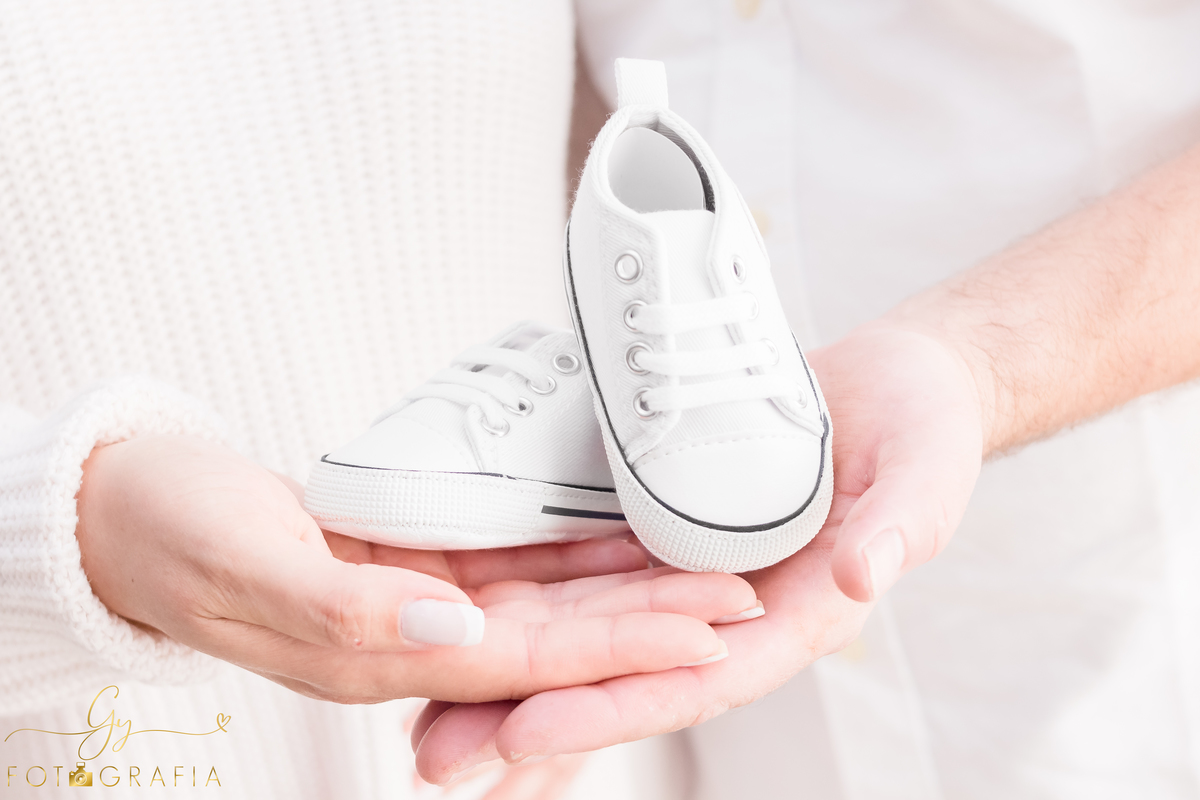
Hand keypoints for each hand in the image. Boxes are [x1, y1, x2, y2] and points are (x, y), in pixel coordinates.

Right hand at [75, 434, 759, 703]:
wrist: (132, 510)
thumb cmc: (171, 535)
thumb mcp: (242, 566)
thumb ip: (344, 610)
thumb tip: (451, 630)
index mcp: (382, 656)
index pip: (528, 664)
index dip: (620, 651)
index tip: (704, 633)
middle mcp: (419, 635)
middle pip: (560, 637)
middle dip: (654, 622)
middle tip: (746, 598)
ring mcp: (426, 594)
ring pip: (550, 596)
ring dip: (631, 585)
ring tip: (715, 565)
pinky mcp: (424, 551)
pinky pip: (516, 551)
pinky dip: (577, 543)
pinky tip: (634, 525)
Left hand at [410, 322, 984, 775]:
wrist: (893, 387)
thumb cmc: (920, 430)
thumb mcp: (925, 473)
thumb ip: (901, 528)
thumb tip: (859, 577)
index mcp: (795, 617)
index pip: (696, 680)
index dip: (614, 709)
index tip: (528, 733)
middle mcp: (732, 611)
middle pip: (622, 677)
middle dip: (530, 720)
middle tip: (435, 756)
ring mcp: (689, 574)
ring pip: (591, 638)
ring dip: (509, 678)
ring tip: (418, 714)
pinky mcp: (661, 533)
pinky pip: (590, 578)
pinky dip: (532, 603)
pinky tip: (463, 614)